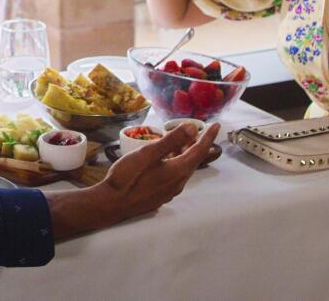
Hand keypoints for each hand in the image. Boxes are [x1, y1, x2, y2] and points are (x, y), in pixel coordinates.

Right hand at [45, 121, 219, 239]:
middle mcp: (178, 183)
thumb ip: (171, 140)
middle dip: (194, 144)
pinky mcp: (159, 196)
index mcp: (178, 171)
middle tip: (191, 130)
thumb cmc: (128, 176)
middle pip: (192, 160)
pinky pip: (174, 177)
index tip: (217, 126)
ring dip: (183, 154)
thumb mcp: (149, 153)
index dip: (208, 137)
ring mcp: (169, 192)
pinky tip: (162, 161)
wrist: (112, 204)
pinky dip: (174, 164)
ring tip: (176, 142)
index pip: (199, 151)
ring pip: (182, 169)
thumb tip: (192, 128)